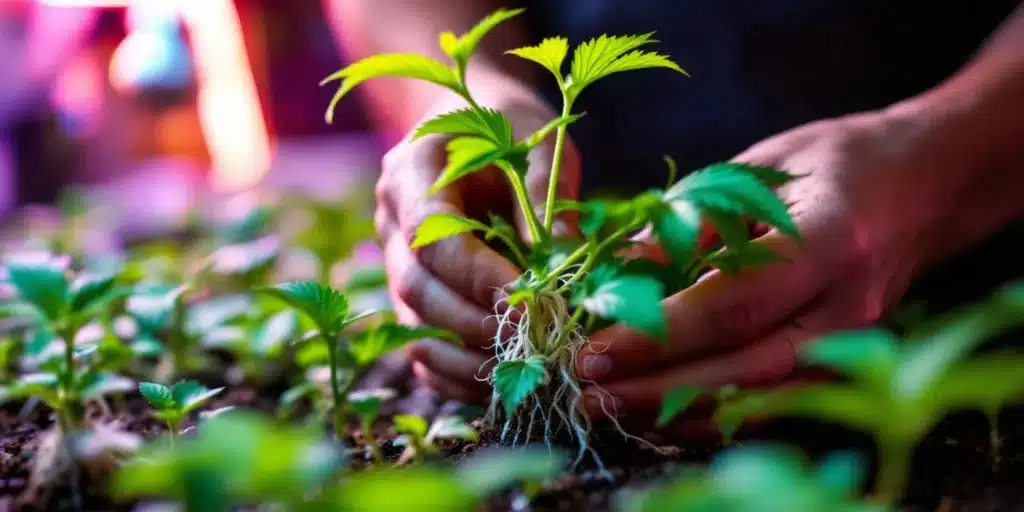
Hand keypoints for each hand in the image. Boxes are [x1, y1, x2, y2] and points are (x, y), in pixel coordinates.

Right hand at [375, 79, 581, 402]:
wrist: (472, 121)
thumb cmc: (510, 126)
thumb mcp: (539, 143)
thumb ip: (548, 197)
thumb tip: (567, 265)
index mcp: (413, 171)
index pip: (432, 237)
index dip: (478, 277)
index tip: (531, 303)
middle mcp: (390, 220)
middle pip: (417, 288)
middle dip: (475, 324)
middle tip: (535, 345)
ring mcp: (393, 260)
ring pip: (414, 325)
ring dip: (466, 357)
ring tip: (523, 373)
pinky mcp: (410, 291)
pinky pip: (419, 344)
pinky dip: (454, 372)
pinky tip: (499, 383)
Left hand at [574, 107, 988, 425]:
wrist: (920, 186)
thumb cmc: (833, 163)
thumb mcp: (754, 171)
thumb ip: (689, 224)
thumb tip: (618, 276)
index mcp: (828, 242)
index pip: (734, 304)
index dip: (659, 333)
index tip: (594, 346)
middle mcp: (848, 306)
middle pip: (744, 368)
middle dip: (656, 386)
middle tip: (587, 391)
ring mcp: (852, 344)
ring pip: (758, 399)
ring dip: (675, 411)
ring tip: (607, 405)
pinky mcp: (842, 364)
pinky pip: (771, 404)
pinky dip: (710, 414)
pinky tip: (657, 411)